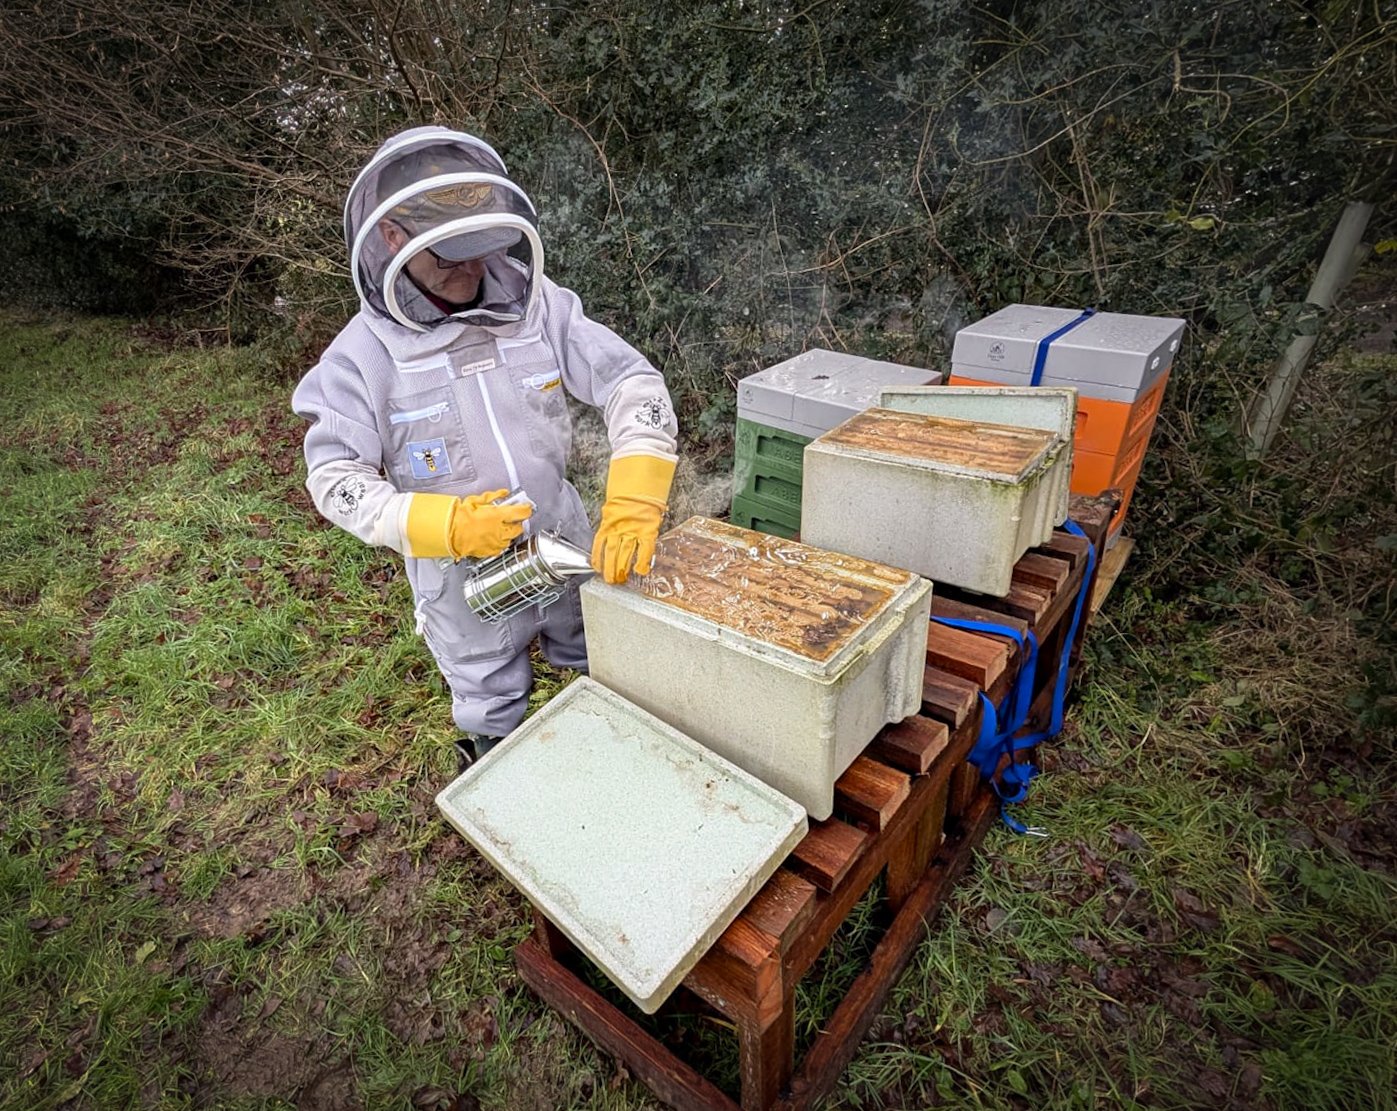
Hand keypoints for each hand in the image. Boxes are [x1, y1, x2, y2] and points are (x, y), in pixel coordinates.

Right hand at [404, 490, 531, 559]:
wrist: (448, 534)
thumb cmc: (458, 518)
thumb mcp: (475, 501)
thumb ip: (493, 496)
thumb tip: (503, 493)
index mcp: (498, 516)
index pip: (522, 512)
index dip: (526, 509)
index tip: (525, 507)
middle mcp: (500, 530)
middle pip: (519, 527)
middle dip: (517, 522)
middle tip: (512, 518)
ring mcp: (496, 542)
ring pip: (511, 539)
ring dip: (509, 533)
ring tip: (500, 528)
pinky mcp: (491, 551)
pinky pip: (501, 548)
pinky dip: (500, 543)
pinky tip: (493, 537)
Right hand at [591, 454, 675, 583]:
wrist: (634, 478)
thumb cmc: (648, 496)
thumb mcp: (656, 514)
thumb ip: (649, 531)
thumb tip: (646, 548)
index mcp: (647, 527)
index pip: (645, 550)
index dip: (642, 563)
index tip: (641, 572)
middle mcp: (631, 529)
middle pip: (625, 555)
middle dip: (622, 570)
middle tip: (620, 581)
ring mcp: (617, 526)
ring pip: (611, 551)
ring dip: (610, 567)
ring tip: (609, 579)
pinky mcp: (606, 523)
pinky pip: (600, 541)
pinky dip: (597, 554)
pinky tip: (596, 565)